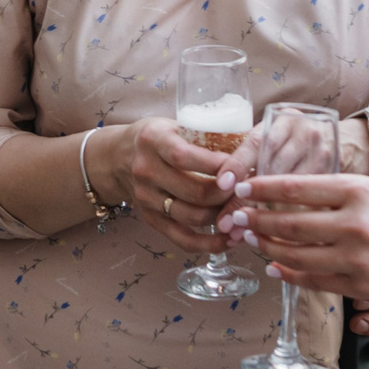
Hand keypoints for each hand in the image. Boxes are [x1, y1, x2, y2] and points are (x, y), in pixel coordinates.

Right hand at [111, 119, 244, 252]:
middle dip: (228, 195)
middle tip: (249, 192)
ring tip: (246, 215)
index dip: (218, 166)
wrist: (118, 157)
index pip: (186, 157)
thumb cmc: (158, 138)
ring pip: (193, 217)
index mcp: (153, 140)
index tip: (243, 168)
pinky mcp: (150, 220)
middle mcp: (146, 170)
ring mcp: (146, 198)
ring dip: (224, 219)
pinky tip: (230, 240)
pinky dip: (210, 244)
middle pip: (195, 192)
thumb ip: (204, 136)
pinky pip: (183, 239)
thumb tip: (249, 149)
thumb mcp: (174, 125)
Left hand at [218, 171, 368, 305]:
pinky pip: (314, 280)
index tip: (243, 188)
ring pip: (296, 254)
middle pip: (289, 222)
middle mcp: (355, 223)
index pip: (297, 187)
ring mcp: (356, 259)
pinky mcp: (360, 287)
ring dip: (267, 246)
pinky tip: (275, 265)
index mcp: (359, 191)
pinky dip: (289, 272)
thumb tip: (293, 194)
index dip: (263, 189)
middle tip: (237, 216)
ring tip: (251, 238)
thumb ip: (340, 194)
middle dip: (256, 219)